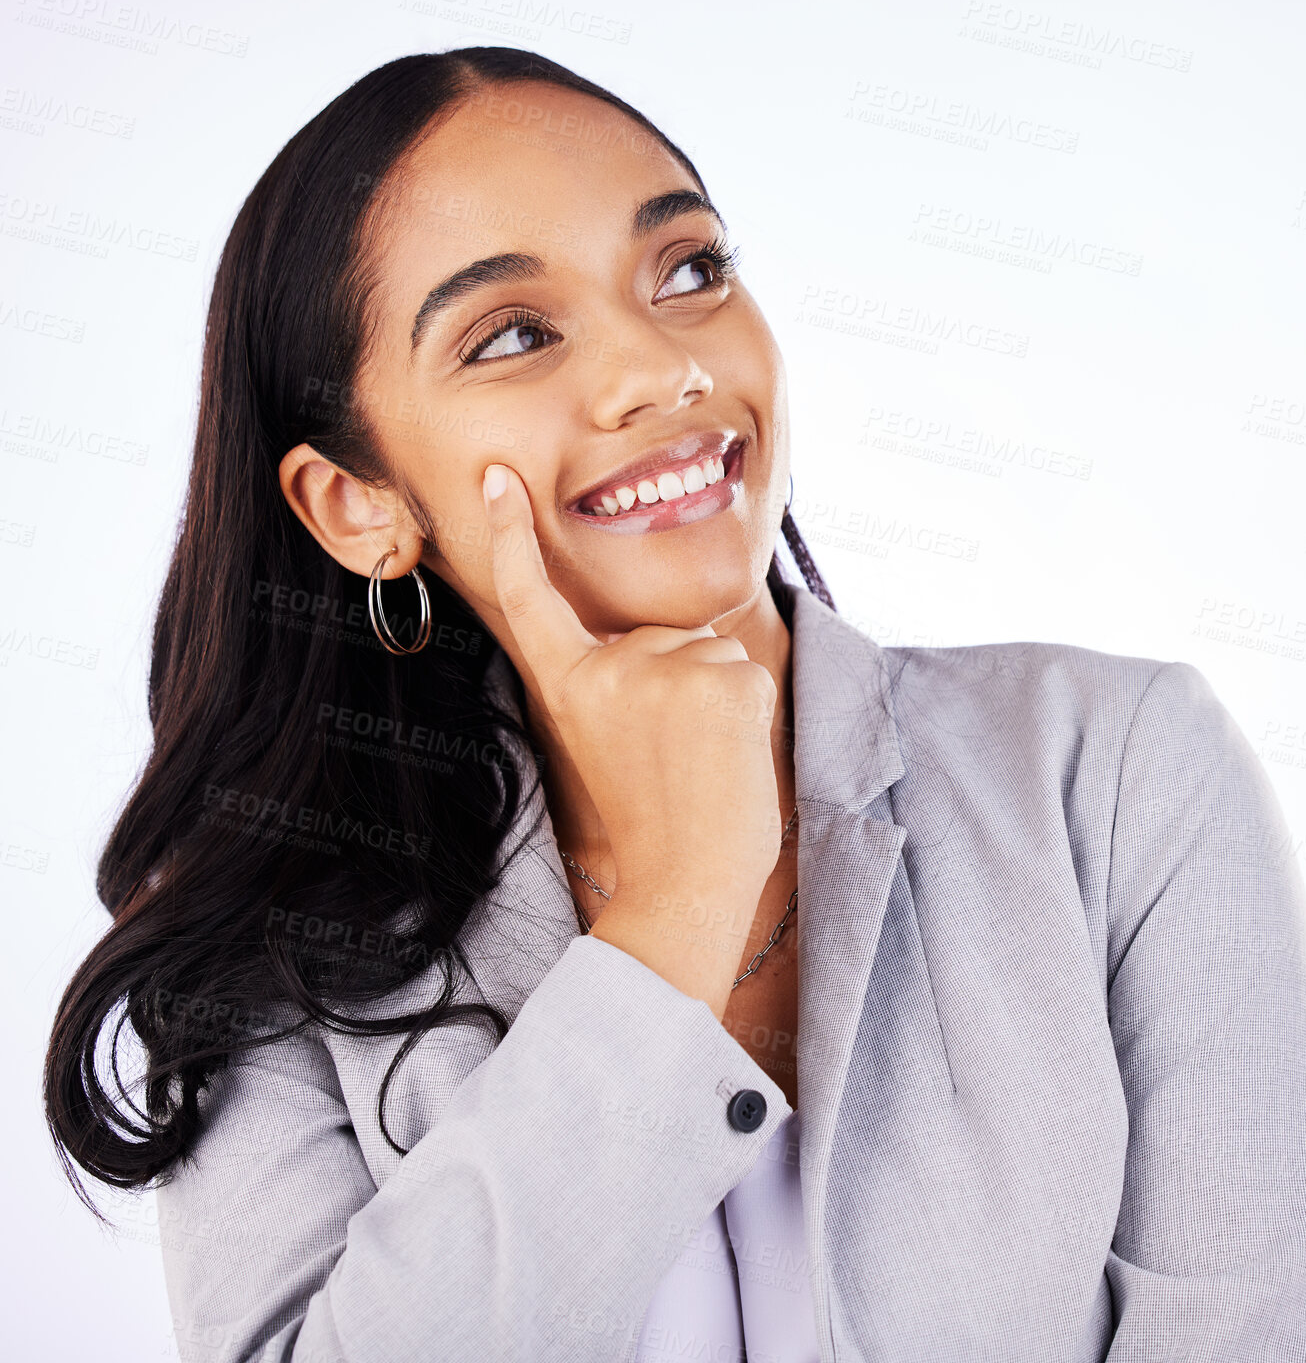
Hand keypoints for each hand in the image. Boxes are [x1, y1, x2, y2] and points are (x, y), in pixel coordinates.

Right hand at [481, 463, 782, 1013]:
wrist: (685, 883)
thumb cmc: (654, 822)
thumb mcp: (607, 742)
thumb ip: (620, 682)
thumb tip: (676, 638)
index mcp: (569, 685)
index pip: (535, 599)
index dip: (514, 536)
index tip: (497, 478)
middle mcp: (608, 668)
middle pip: (666, 638)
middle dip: (684, 687)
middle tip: (675, 762)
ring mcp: (662, 670)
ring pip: (712, 655)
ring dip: (719, 703)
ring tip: (699, 766)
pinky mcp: (719, 681)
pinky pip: (748, 672)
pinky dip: (750, 712)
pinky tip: (727, 758)